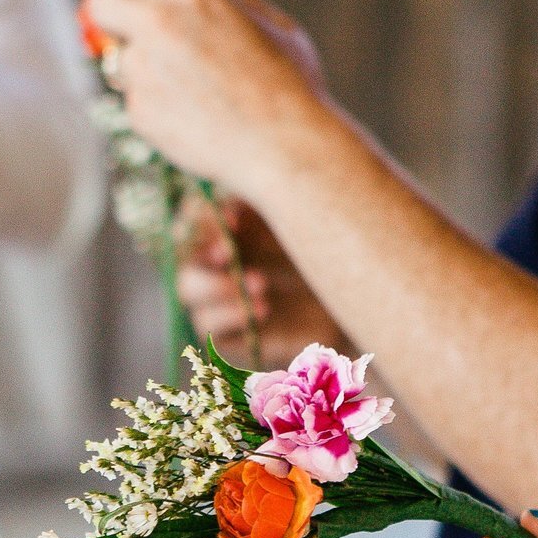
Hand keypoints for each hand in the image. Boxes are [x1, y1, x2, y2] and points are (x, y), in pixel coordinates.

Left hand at [80, 0, 338, 203]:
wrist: (285, 145)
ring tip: (192, 93)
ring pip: (121, 61)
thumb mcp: (272, 24)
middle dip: (110, 16)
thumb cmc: (290, 84)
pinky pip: (137, 102)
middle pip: (101, 4)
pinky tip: (196, 120)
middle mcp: (158, 25)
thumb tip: (214, 1)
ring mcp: (143, 71)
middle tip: (127, 34)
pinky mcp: (139, 112)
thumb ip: (231, 6)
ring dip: (143, 71)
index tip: (144, 3)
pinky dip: (158, 109)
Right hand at [175, 192, 348, 365]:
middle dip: (202, 251)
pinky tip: (262, 309)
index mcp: (227, 225)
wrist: (355, 296)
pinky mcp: (229, 331)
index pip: (192, 216)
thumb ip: (268, 206)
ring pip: (187, 290)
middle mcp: (215, 259)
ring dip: (217, 286)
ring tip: (261, 283)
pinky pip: (207, 326)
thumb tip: (232, 207)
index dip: (201, 217)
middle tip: (229, 254)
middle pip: (181, 250)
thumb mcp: (299, 219)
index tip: (230, 220)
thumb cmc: (327, 247)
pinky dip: (229, 316)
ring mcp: (218, 297)